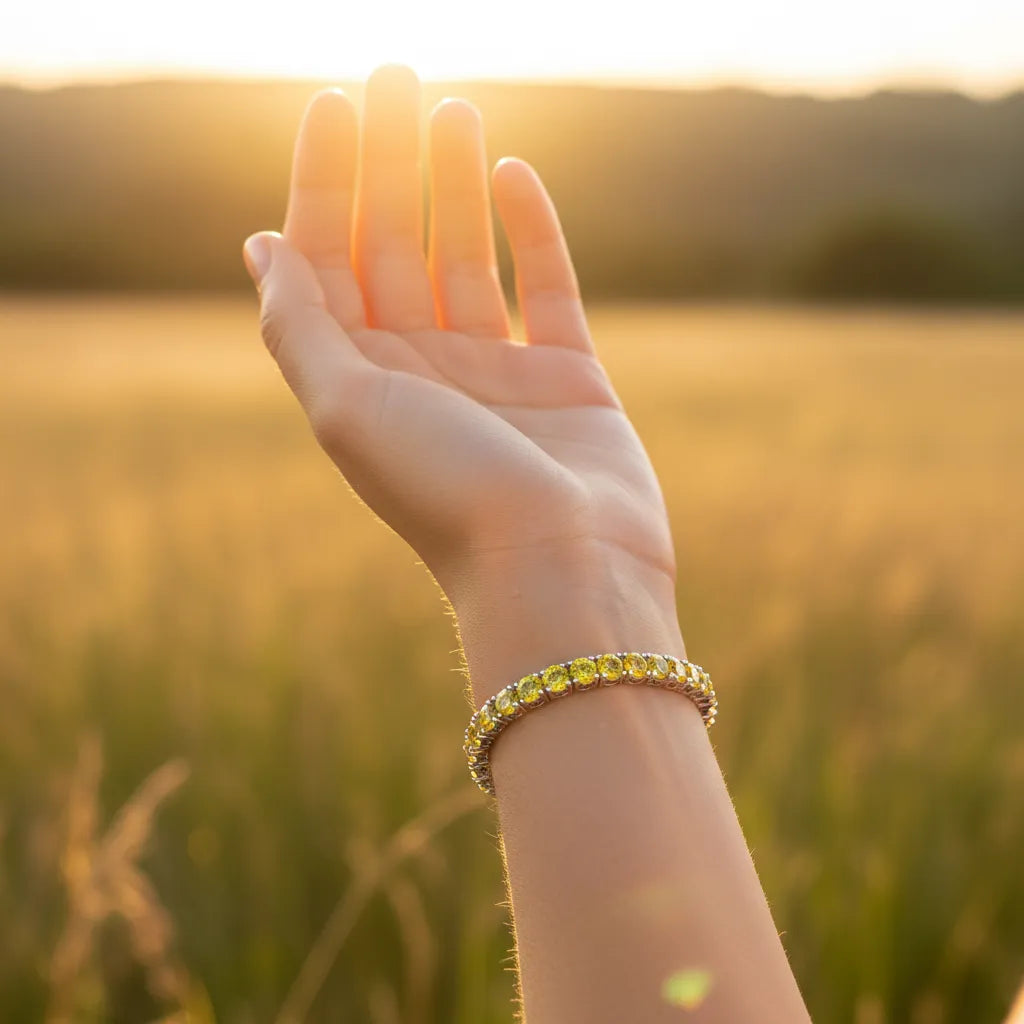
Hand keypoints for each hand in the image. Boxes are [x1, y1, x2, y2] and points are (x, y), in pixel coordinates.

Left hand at [243, 65, 682, 685]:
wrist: (563, 570)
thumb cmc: (448, 495)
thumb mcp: (347, 408)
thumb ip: (300, 325)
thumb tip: (259, 246)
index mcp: (361, 379)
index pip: (329, 261)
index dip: (324, 182)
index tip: (334, 105)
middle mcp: (422, 371)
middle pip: (394, 244)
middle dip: (390, 162)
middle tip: (397, 76)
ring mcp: (497, 371)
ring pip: (465, 255)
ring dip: (455, 182)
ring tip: (454, 109)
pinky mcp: (568, 375)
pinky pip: (544, 286)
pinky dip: (529, 230)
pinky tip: (513, 172)